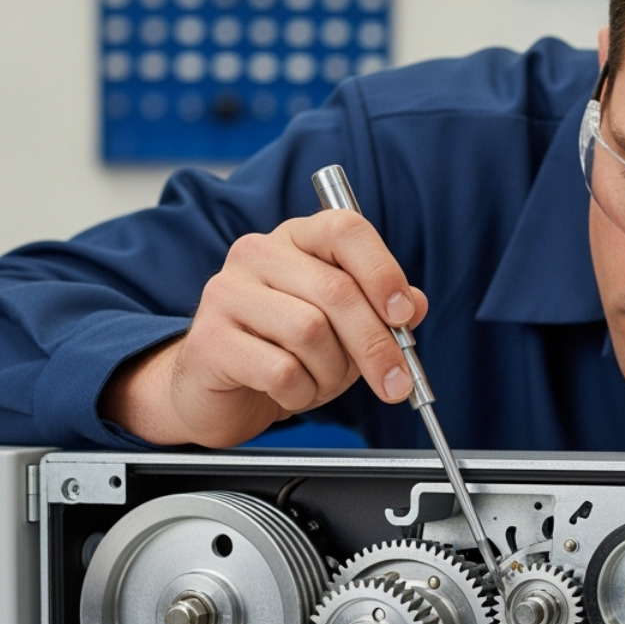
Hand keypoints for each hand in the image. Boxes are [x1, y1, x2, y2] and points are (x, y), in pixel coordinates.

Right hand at [101, 210, 427, 447]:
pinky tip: (291, 393)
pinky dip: (301, 393)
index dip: (382, 272)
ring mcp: (227, 293)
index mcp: (297, 238)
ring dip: (331, 373)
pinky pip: (281, 370)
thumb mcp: (346, 329)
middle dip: (376, 345)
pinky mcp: (209, 340)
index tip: (404, 315)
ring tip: (320, 383)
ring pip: (310, 331)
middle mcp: (258, 254)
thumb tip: (415, 304)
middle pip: (336, 290)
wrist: (221, 394)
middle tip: (396, 382)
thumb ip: (382, 311)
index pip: (345, 229)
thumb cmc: (287, 352)